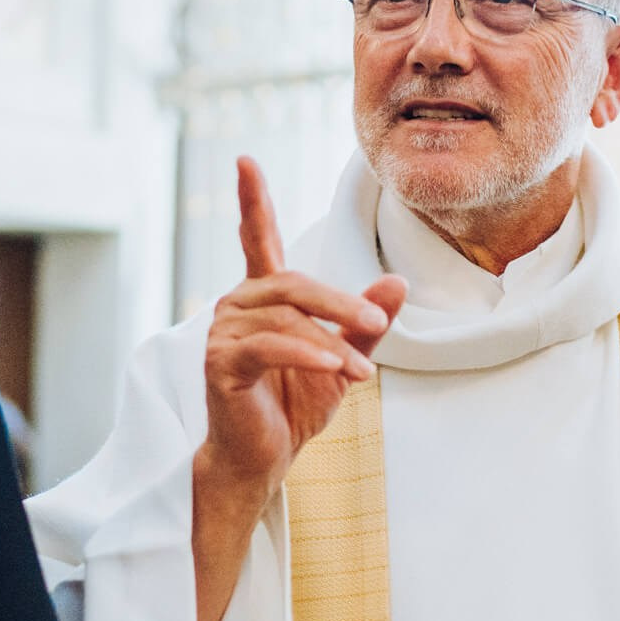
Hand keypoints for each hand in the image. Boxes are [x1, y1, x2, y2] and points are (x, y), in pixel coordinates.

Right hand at [199, 157, 405, 503]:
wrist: (264, 460)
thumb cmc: (295, 406)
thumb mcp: (344, 359)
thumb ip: (365, 322)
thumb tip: (397, 281)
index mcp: (263, 297)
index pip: (256, 238)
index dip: (252, 200)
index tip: (245, 160)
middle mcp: (237, 305)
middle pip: (293, 282)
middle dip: (341, 303)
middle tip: (379, 325)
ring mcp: (223, 332)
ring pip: (287, 317)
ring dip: (333, 341)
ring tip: (361, 371)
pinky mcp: (221, 362)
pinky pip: (270, 345)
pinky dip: (309, 355)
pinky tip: (336, 371)